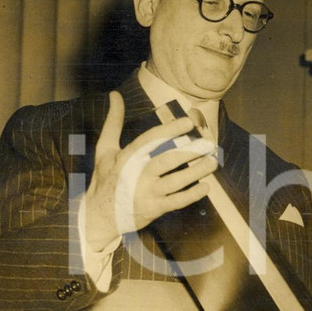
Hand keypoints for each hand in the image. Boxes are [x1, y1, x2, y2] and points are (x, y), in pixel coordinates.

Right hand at [84, 91, 217, 250]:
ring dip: (196, 172)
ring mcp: (146, 193)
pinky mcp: (153, 209)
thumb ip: (113, 122)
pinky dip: (192, 195)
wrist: (98, 216)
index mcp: (126, 157)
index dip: (169, 130)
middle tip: (209, 143)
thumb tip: (115, 94)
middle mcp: (136, 174)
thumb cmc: (104, 178)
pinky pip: (177, 202)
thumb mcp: (104, 149)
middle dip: (190, 151)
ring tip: (212, 162)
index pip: (150, 140)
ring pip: (175, 181)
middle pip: (166, 160)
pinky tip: (206, 187)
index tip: (188, 122)